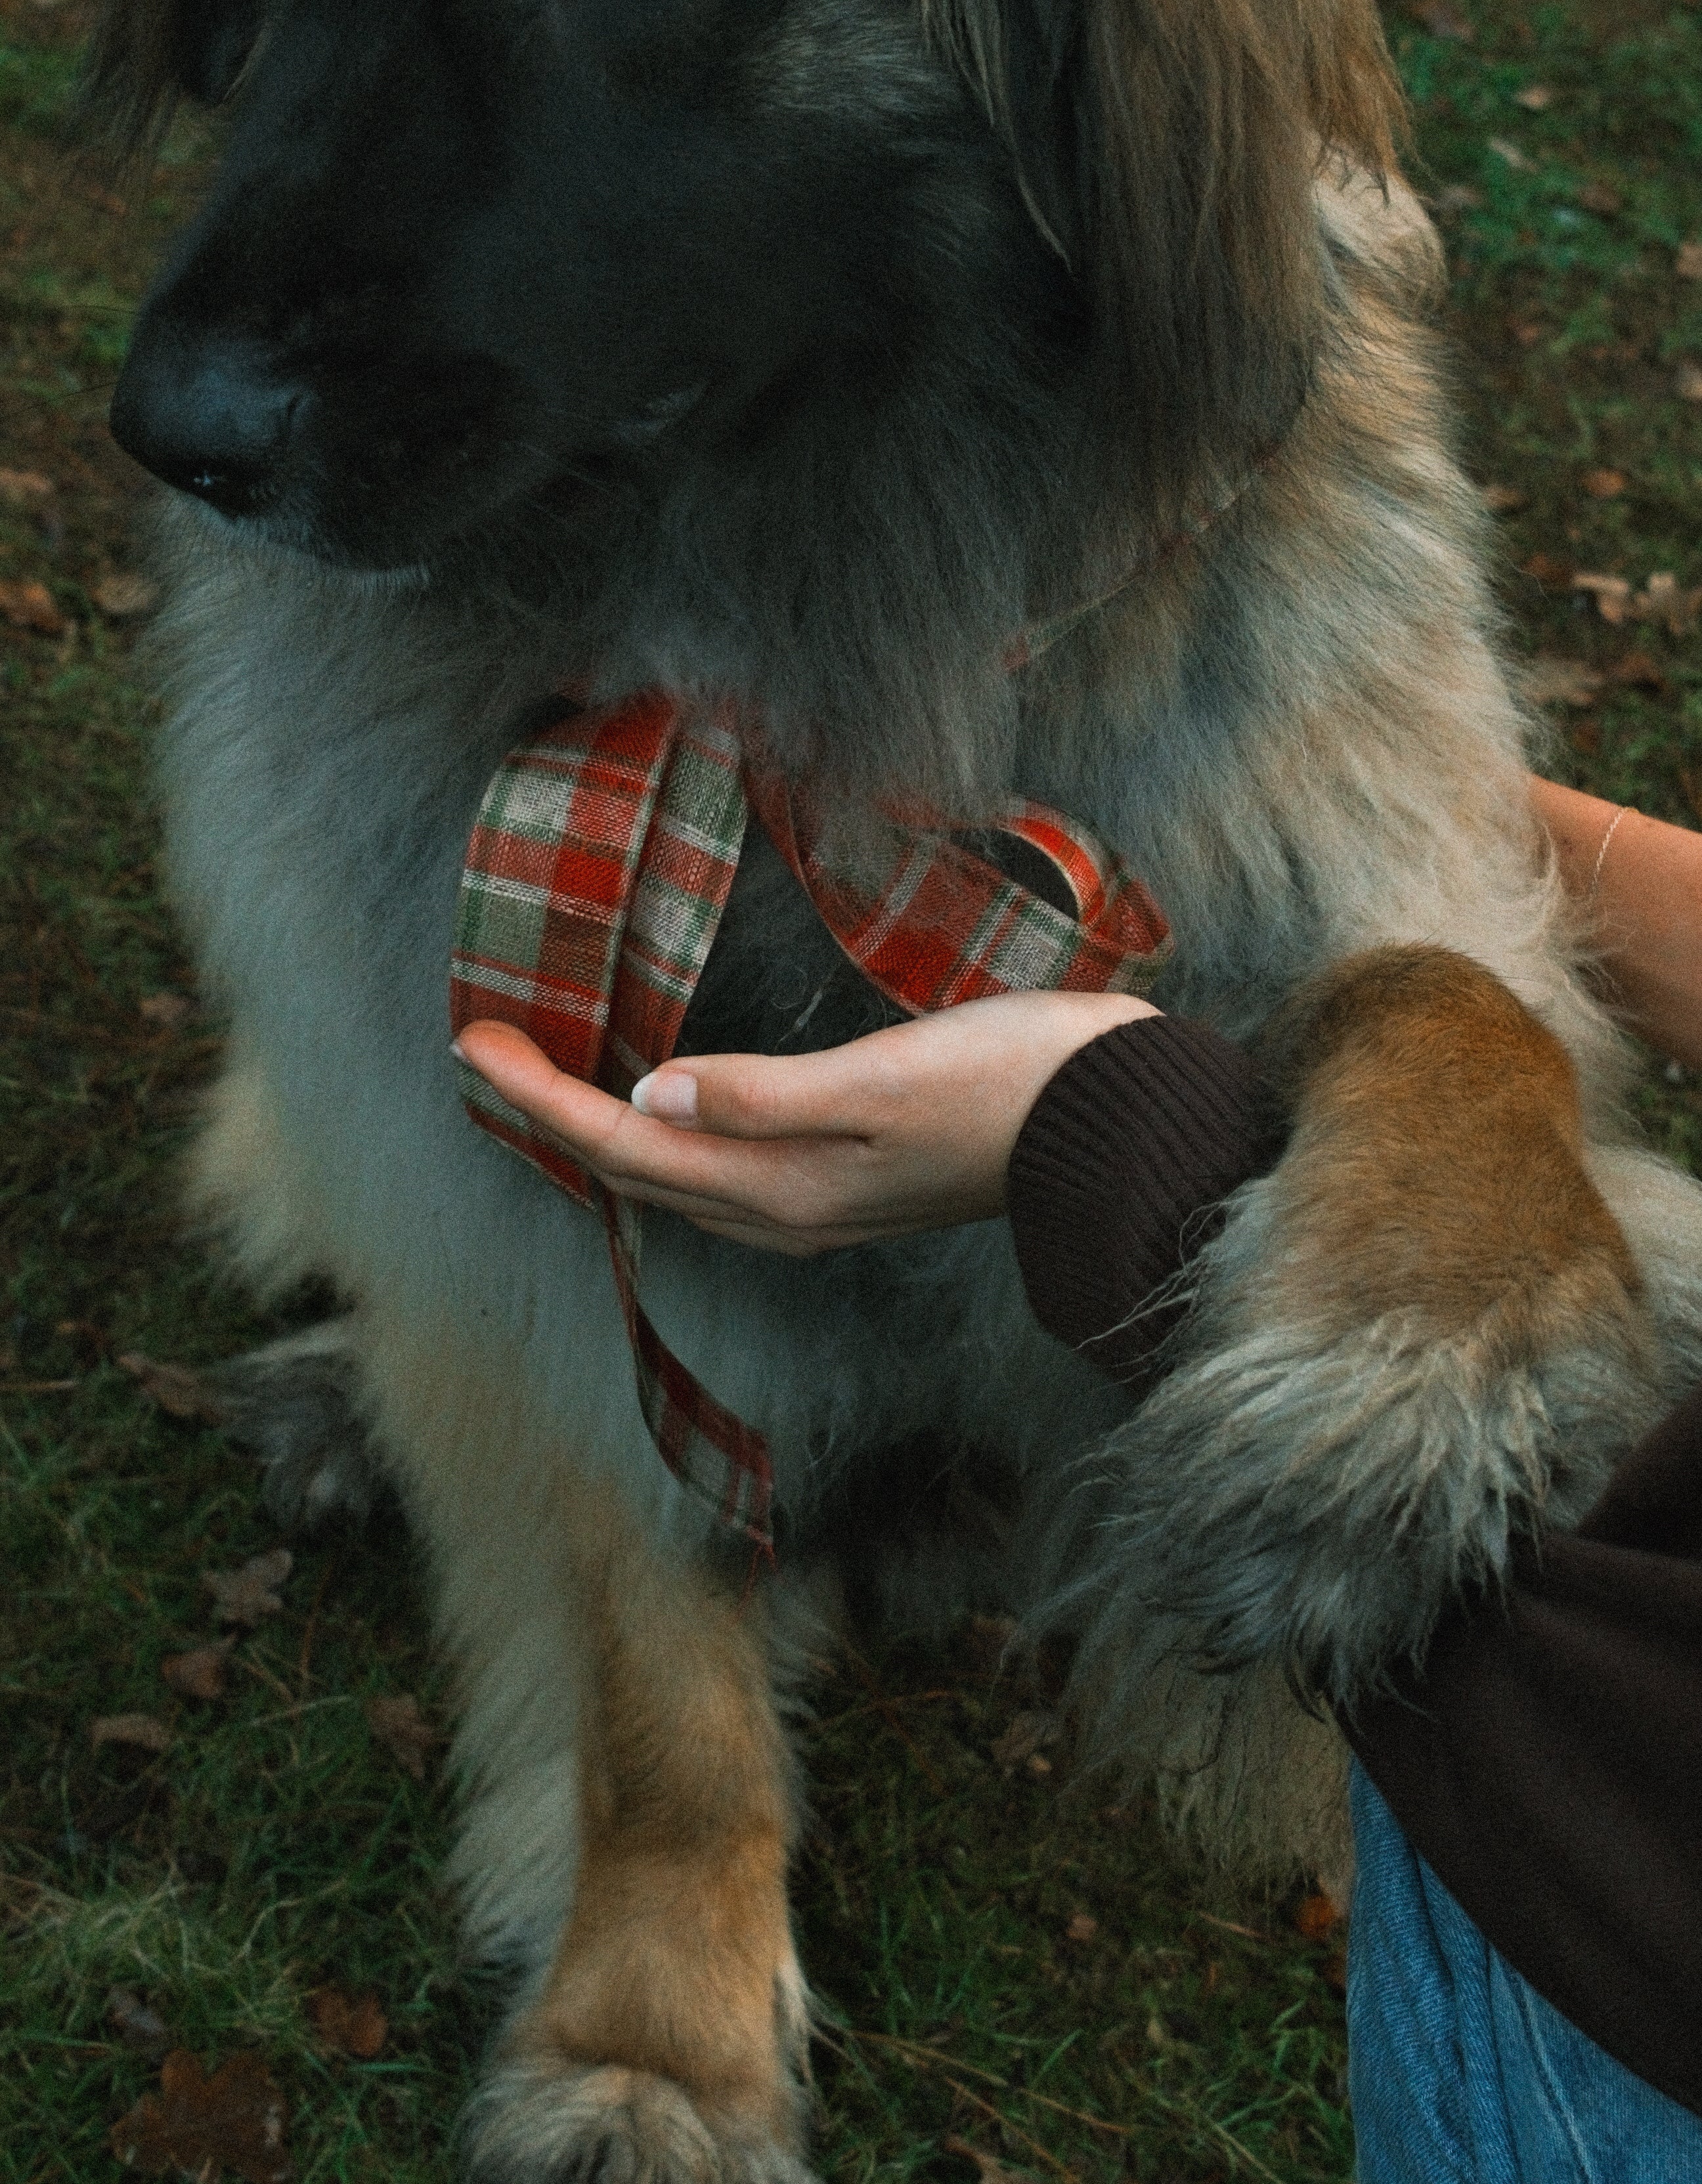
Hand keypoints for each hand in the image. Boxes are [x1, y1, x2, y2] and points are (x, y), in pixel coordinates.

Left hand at [453, 992, 1159, 1254]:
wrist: (1119, 1125)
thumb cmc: (1013, 1086)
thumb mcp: (885, 1080)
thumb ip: (765, 1095)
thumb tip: (650, 1096)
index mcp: (785, 1188)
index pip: (625, 1143)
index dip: (541, 1096)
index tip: (472, 1039)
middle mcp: (789, 1211)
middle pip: (634, 1168)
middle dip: (550, 1114)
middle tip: (487, 1048)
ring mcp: (820, 1204)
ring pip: (674, 1174)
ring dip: (602, 1129)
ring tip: (549, 1079)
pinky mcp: (851, 1182)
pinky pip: (721, 1170)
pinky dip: (666, 1136)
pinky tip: (666, 1108)